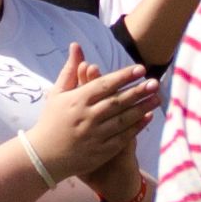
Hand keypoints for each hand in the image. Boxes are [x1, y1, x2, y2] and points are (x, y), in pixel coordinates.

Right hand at [29, 44, 156, 188]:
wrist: (42, 156)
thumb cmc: (50, 120)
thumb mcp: (57, 93)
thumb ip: (71, 69)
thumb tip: (76, 45)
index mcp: (77, 100)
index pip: (104, 85)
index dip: (124, 76)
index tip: (141, 69)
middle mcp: (87, 117)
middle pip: (117, 101)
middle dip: (138, 91)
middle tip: (156, 82)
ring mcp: (95, 135)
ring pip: (123, 119)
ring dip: (142, 108)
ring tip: (157, 98)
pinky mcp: (100, 151)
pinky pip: (122, 137)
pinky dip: (136, 127)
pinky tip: (148, 117)